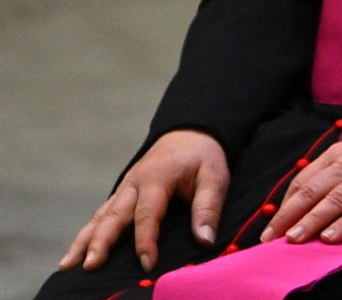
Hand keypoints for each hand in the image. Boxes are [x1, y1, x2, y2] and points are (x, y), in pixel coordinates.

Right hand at [60, 128, 227, 272]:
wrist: (189, 134)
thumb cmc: (202, 158)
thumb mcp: (215, 176)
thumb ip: (208, 207)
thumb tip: (205, 239)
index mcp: (157, 178)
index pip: (147, 213)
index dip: (146, 240)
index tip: (147, 263)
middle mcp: (134, 183)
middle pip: (114, 215)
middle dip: (101, 242)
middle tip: (90, 265)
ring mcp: (124, 188)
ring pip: (100, 216)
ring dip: (84, 240)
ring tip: (67, 265)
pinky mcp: (121, 193)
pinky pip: (101, 214)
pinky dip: (86, 233)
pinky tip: (76, 252)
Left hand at [258, 123, 341, 245]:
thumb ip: (332, 170)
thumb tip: (303, 197)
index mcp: (339, 154)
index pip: (304, 180)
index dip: (285, 204)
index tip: (272, 225)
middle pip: (313, 191)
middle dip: (289, 216)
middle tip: (271, 238)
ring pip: (334, 201)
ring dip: (311, 221)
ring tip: (294, 240)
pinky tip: (331, 236)